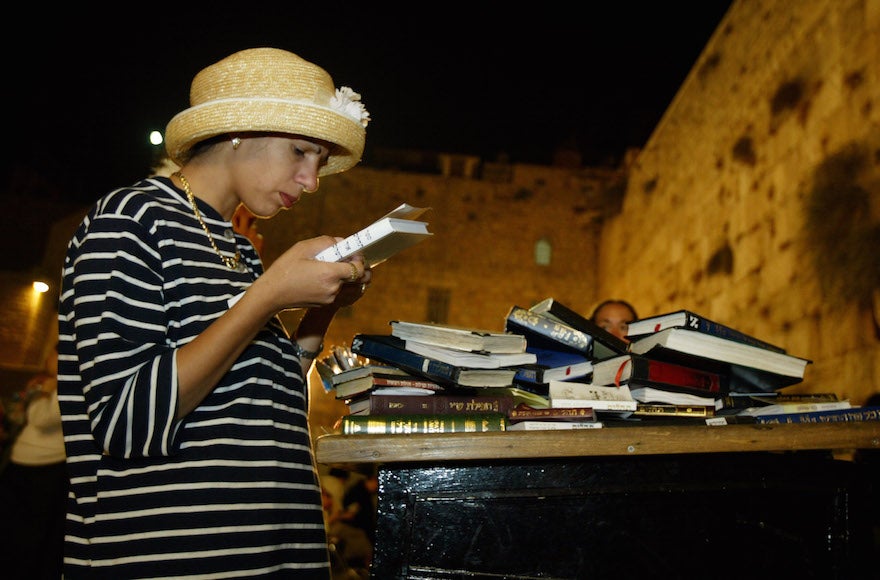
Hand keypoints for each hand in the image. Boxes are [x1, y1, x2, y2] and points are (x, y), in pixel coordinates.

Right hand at [257, 236, 371, 311]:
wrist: (272, 294)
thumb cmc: (285, 269)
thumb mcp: (303, 248)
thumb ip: (327, 242)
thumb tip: (341, 242)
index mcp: (330, 273)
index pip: (359, 268)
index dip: (359, 260)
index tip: (354, 253)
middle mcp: (333, 288)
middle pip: (356, 277)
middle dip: (354, 266)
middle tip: (346, 258)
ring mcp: (330, 298)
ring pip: (347, 284)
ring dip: (343, 274)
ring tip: (327, 266)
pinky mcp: (325, 303)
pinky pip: (337, 290)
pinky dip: (334, 282)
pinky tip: (320, 276)